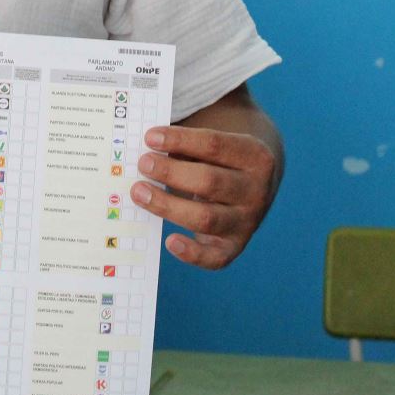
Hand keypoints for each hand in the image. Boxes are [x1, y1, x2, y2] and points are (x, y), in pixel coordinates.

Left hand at [132, 126, 278, 269]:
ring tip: (139, 192)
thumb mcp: (215, 148)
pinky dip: (192, 253)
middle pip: (209, 181)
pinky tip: (170, 241)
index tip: (150, 137)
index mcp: (254, 156)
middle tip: (143, 164)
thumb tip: (148, 153)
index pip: (214, 145)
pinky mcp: (235, 246)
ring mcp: (248, 221)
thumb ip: (187, 147)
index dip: (180, 140)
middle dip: (171, 172)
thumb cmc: (222, 161)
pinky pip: (215, 257)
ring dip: (168, 206)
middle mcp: (256, 190)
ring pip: (206, 218)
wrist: (254, 188)